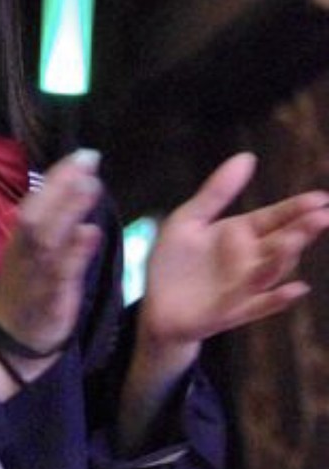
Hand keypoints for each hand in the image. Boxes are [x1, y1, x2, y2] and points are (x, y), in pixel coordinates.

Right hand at [0, 149, 103, 360]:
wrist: (7, 344)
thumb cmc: (26, 295)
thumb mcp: (33, 256)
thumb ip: (53, 226)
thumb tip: (77, 192)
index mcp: (21, 239)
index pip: (37, 200)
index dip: (58, 176)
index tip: (82, 155)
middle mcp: (24, 251)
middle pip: (39, 211)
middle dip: (62, 184)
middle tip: (88, 158)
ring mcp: (35, 274)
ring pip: (48, 237)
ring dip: (68, 210)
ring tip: (91, 186)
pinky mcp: (48, 298)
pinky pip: (60, 273)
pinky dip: (75, 252)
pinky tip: (90, 233)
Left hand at [141, 151, 328, 348]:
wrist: (154, 306)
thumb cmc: (173, 262)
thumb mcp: (189, 219)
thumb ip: (216, 192)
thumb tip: (247, 156)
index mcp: (241, 234)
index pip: (275, 218)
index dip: (297, 208)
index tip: (321, 198)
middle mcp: (250, 260)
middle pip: (282, 243)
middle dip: (302, 230)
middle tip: (322, 216)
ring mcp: (243, 287)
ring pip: (272, 272)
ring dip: (285, 258)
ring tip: (292, 241)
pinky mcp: (231, 312)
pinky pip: (259, 306)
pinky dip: (278, 299)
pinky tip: (296, 289)